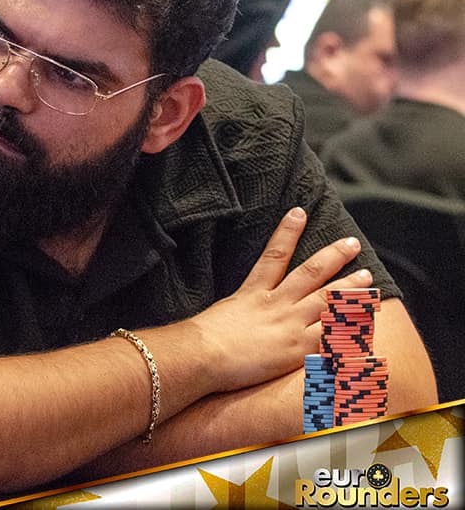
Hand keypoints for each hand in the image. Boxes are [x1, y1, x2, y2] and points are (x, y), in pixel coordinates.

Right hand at [190, 206, 372, 391]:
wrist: (201, 354)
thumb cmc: (200, 337)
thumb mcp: (219, 313)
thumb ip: (236, 308)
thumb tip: (237, 308)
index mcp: (252, 293)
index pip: (274, 255)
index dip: (287, 232)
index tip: (299, 212)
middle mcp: (275, 304)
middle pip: (310, 274)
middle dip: (333, 256)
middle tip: (352, 243)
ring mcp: (289, 325)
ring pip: (326, 300)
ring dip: (349, 287)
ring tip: (367, 277)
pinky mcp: (297, 349)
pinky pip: (330, 339)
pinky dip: (348, 333)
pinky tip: (366, 327)